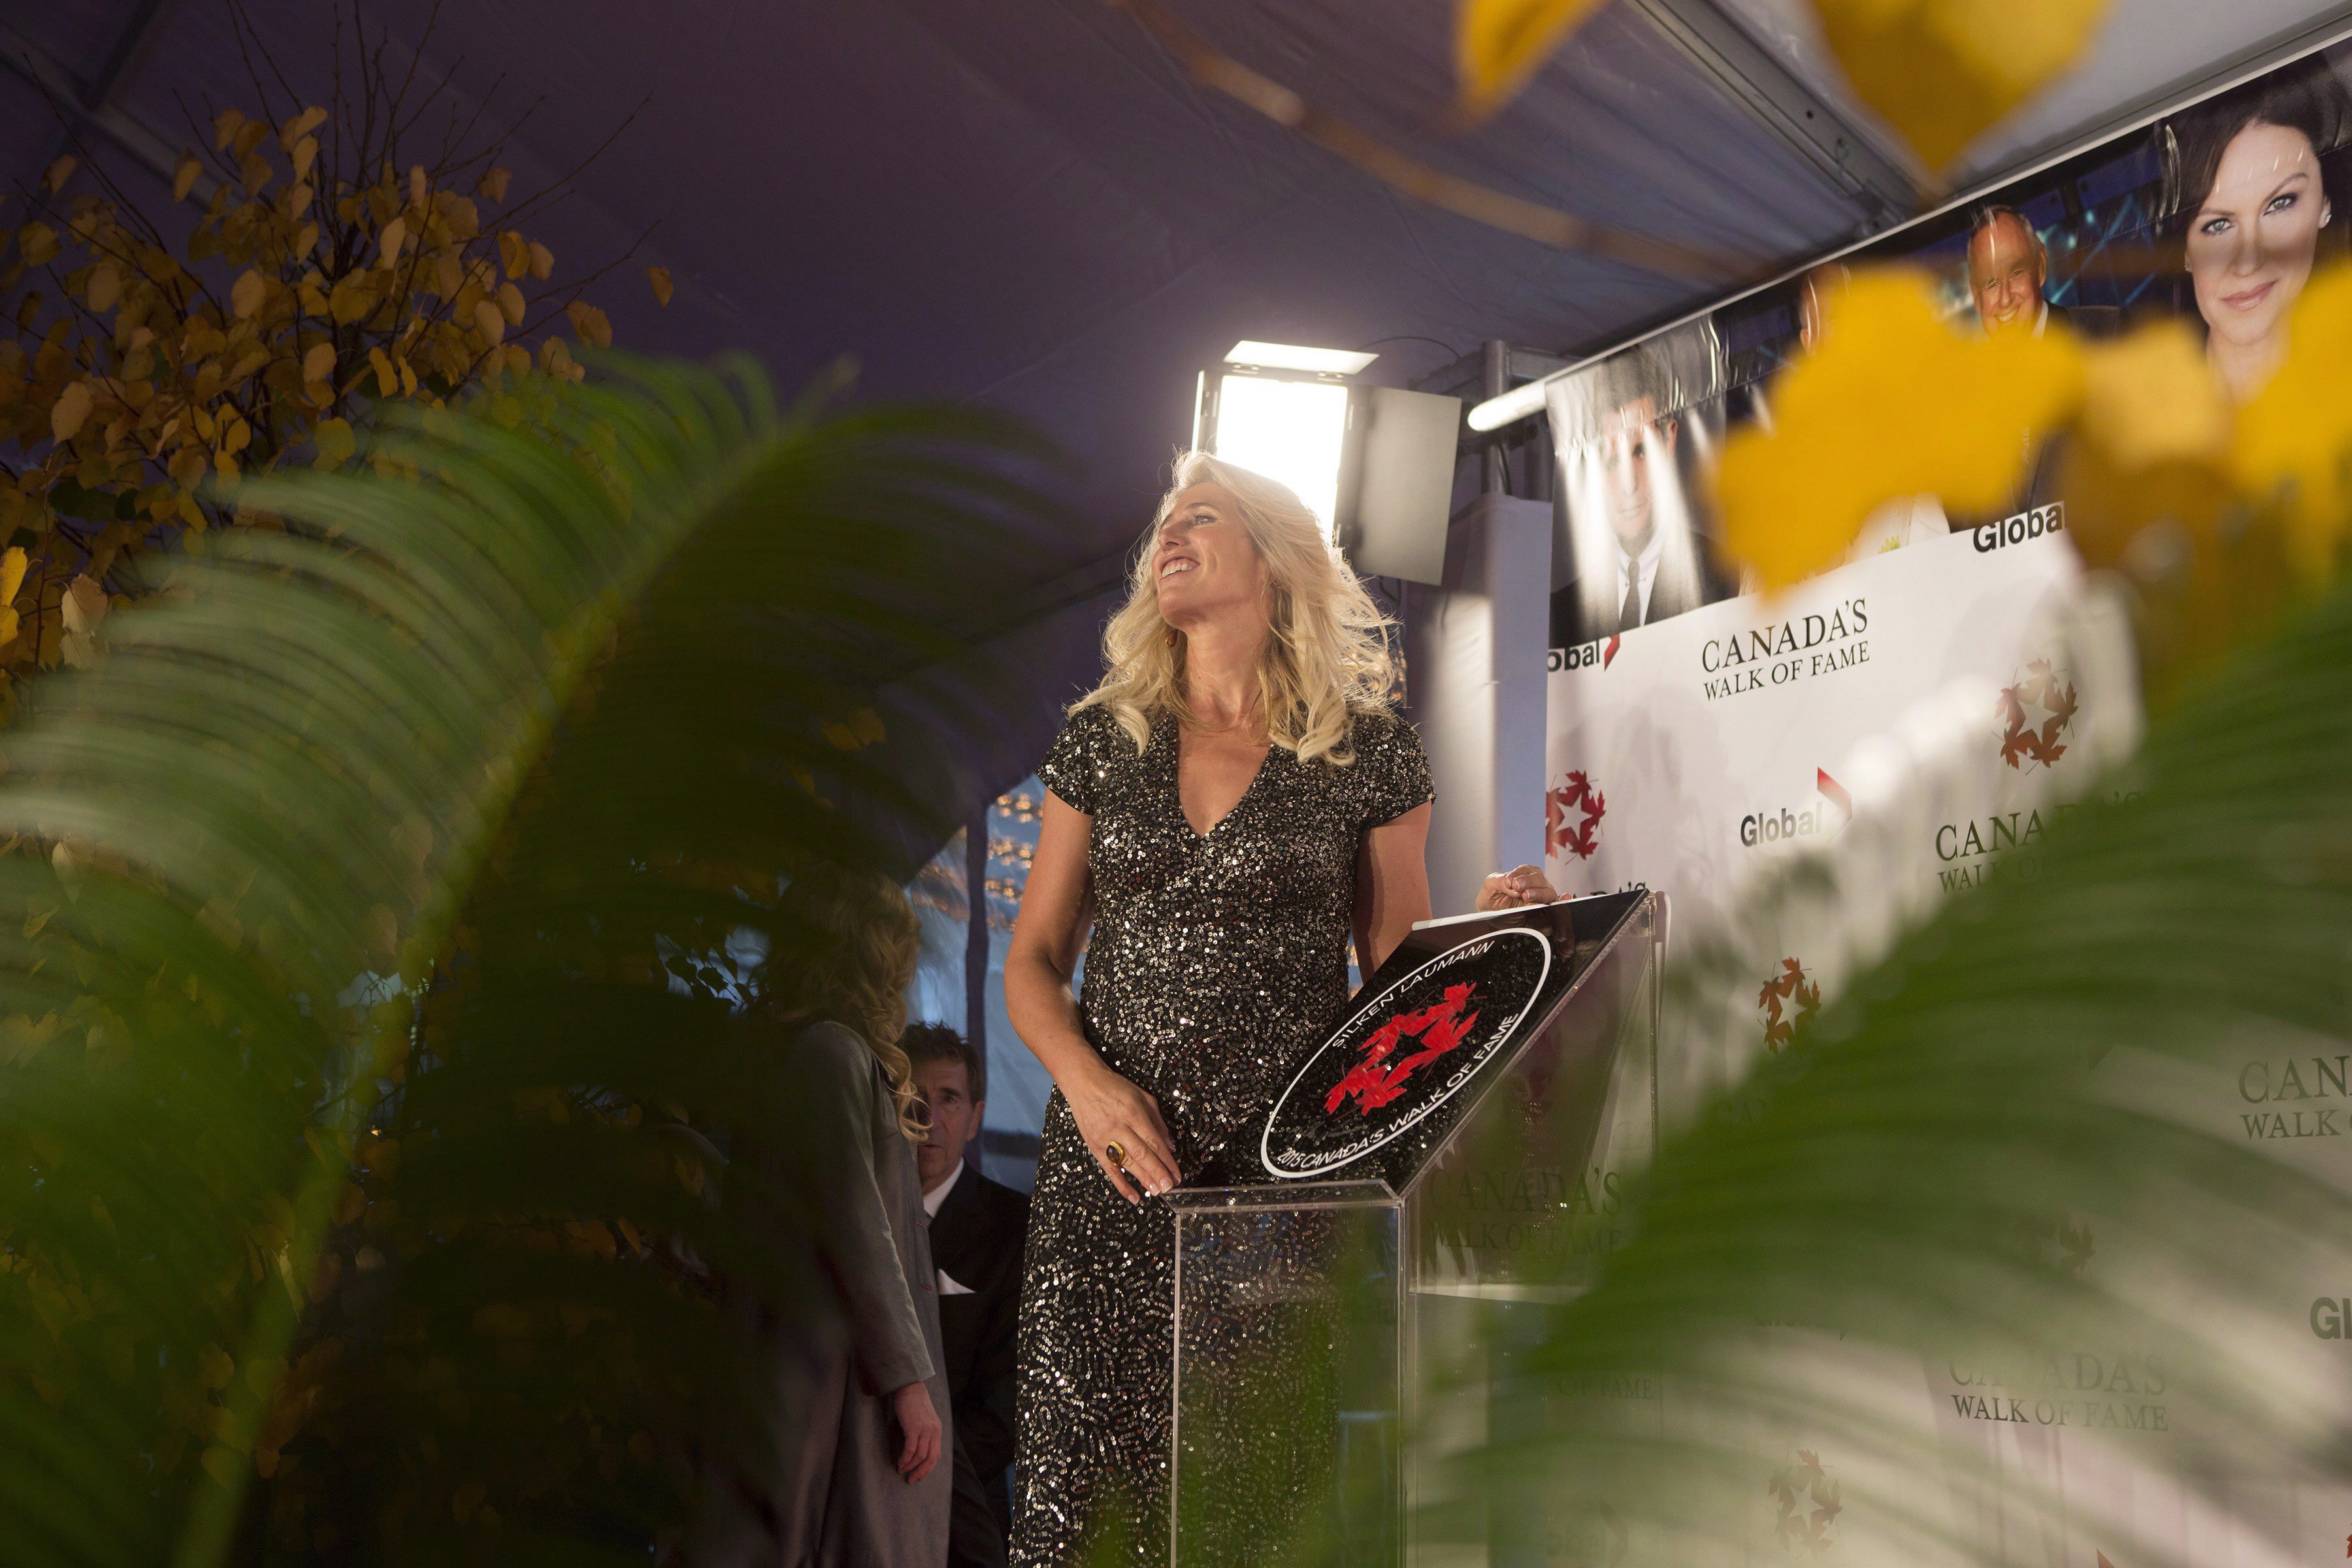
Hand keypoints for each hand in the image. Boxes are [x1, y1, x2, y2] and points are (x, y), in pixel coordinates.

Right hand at [891, 1381, 941, 1481]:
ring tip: (902, 1470)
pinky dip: (905, 1458)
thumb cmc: (915, 1404)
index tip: (920, 1475)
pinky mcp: (914, 1428)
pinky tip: (900, 1462)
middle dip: (921, 1472)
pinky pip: (910, 1449)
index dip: (928, 1468)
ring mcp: (924, 1430)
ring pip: (920, 1456)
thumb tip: (919, 1450)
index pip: (936, 1455)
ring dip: (910, 1466)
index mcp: (937, 1431)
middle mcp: (934, 1431)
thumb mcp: (925, 1420)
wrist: (910, 1388)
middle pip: (931, 1459)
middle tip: (912, 1480)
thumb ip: (925, 1433)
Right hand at [1064, 1064, 1179, 1202]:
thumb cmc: (1115, 1088)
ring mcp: (1104, 1138)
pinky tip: (1133, 1196)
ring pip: (1127, 1163)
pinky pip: (1109, 1170)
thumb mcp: (1143, 1097)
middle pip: (1142, 1154)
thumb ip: (1158, 1121)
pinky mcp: (1094, 1147)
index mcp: (1133, 1112)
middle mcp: (1119, 1127)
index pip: (1154, 1141)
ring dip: (1144, 1179)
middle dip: (1158, 1173)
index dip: (1167, 1160)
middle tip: (1170, 1187)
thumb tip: (1170, 1145)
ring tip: (1157, 1192)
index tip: (1177, 1173)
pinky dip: (1121, 1185)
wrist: (1083, 1083)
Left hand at [1476, 864, 1558, 911]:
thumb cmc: (1493, 898)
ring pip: (1549, 893)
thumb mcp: (1489, 886)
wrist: (1492, 917)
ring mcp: (1542, 899)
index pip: (1527, 871)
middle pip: (1540, 880)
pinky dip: (1559, 905)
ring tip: (1527, 897)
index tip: (1511, 882)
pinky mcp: (1544, 914)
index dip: (1520, 876)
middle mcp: (1536, 885)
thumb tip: (1510, 883)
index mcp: (1524, 875)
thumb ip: (1499, 881)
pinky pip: (1554, 909)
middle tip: (1519, 889)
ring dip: (1540, 894)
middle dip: (1530, 883)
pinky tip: (1563, 901)